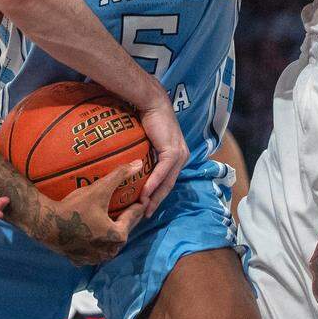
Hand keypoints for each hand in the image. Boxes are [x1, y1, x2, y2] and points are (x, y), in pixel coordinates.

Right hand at [39, 161, 146, 265]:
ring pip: (109, 244)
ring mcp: (94, 258)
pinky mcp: (80, 260)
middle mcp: (109, 251)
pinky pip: (94, 250)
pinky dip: (96, 242)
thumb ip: (119, 176)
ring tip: (111, 218)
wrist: (46, 223)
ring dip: (112, 232)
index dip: (138, 205)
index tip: (141, 196)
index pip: (133, 217)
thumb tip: (138, 163)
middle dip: (126, 219)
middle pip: (123, 231)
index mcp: (118, 236)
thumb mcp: (99, 189)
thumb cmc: (75, 207)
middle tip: (127, 205)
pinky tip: (93, 232)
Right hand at [136, 94, 187, 217]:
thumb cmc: (148, 119)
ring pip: (167, 182)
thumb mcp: (149, 142)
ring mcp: (179, 155)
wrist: (152, 104)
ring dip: (155, 197)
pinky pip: (162, 172)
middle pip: (169, 186)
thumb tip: (135, 166)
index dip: (159, 195)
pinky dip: (153, 184)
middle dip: (157, 201)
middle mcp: (182, 157)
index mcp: (178, 156)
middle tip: (145, 214)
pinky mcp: (172, 152)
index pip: (169, 180)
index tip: (147, 206)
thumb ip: (147, 155)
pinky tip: (144, 194)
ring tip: (143, 208)